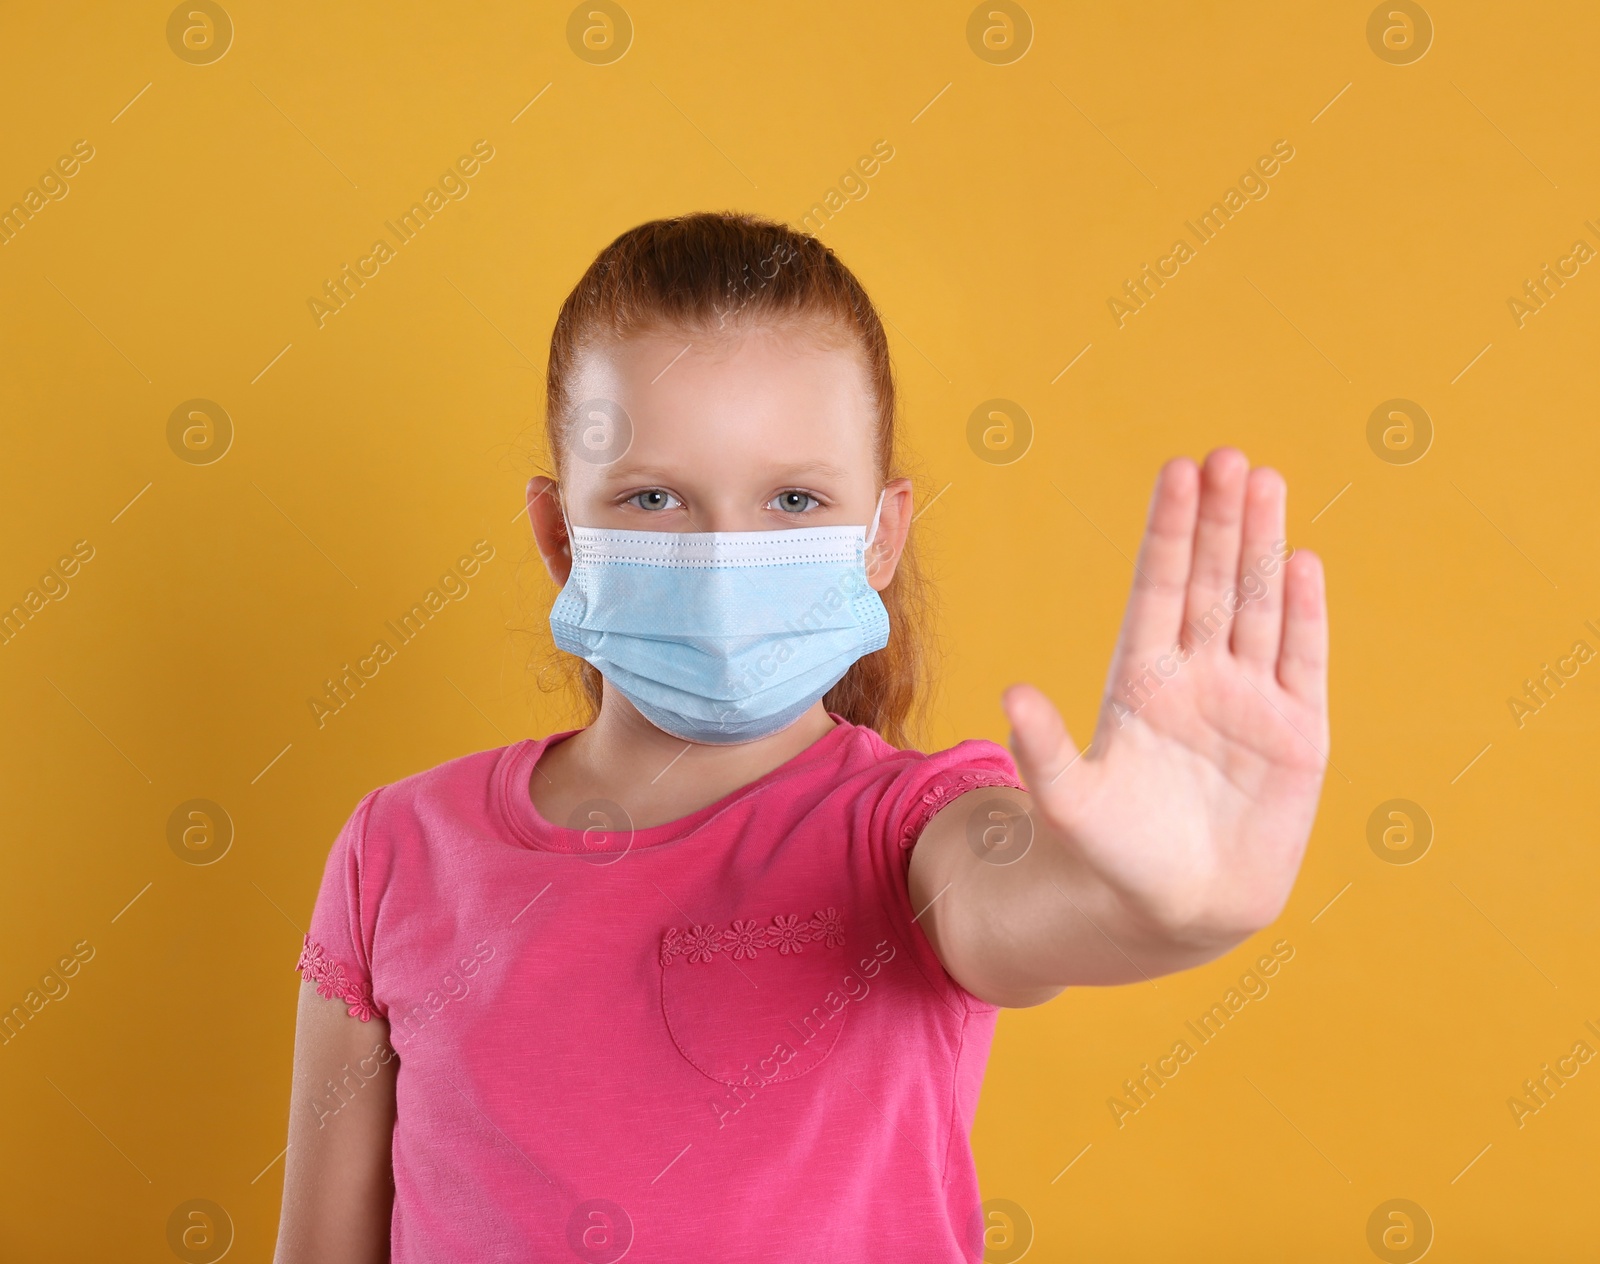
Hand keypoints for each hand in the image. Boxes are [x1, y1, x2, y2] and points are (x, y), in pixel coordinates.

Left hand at [1004, 447, 1328, 947]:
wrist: (1172, 912)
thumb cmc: (1110, 856)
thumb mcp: (1069, 803)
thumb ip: (1046, 751)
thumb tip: (1011, 696)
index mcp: (1141, 682)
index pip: (1159, 589)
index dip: (1169, 533)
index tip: (1176, 471)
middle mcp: (1197, 678)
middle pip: (1212, 582)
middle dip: (1218, 520)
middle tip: (1226, 455)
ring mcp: (1249, 702)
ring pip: (1259, 607)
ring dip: (1262, 547)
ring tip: (1266, 482)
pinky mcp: (1298, 737)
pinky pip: (1302, 663)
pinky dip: (1305, 616)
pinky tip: (1302, 562)